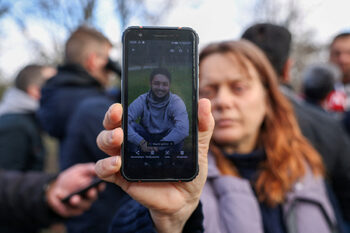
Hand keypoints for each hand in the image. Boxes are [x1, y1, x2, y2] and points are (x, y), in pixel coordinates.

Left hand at [46, 163, 104, 217]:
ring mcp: (82, 205)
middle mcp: (90, 197)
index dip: (101, 186)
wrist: (57, 187)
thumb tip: (98, 169)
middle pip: (93, 197)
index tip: (99, 184)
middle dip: (92, 195)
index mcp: (94, 186)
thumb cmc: (71, 177)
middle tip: (90, 191)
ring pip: (83, 206)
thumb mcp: (80, 170)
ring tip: (74, 198)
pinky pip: (72, 210)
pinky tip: (62, 198)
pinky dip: (67, 206)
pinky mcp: (72, 211)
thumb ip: (89, 169)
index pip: (100, 187)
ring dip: (79, 202)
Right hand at [95, 99, 213, 232]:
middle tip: (118, 115)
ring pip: (104, 142)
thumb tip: (205, 102)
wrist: (185, 198)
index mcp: (147, 130)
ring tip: (119, 138)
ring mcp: (125, 159)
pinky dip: (105, 165)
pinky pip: (104, 170)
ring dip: (107, 138)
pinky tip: (117, 163)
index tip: (122, 103)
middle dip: (110, 118)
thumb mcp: (198, 147)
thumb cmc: (188, 169)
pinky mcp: (122, 177)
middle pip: (111, 125)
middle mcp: (132, 141)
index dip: (122, 106)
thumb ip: (202, 126)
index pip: (129, 113)